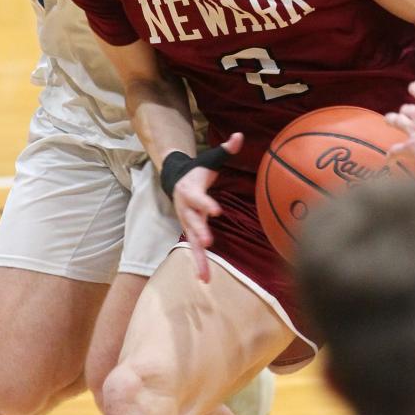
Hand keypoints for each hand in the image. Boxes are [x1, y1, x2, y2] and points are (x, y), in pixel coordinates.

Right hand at [172, 132, 242, 282]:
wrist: (175, 179)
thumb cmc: (198, 169)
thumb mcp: (210, 159)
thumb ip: (225, 150)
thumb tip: (239, 136)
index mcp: (190, 190)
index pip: (198, 198)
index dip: (206, 203)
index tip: (217, 211)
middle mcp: (186, 208)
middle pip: (192, 221)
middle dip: (199, 232)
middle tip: (207, 242)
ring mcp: (186, 222)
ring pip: (191, 241)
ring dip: (198, 258)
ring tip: (204, 276)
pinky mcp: (190, 231)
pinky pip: (194, 249)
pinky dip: (199, 264)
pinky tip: (205, 278)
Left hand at [385, 82, 414, 169]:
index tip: (413, 91)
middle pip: (406, 108)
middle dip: (404, 111)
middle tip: (404, 114)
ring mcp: (413, 130)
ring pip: (395, 121)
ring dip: (391, 120)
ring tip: (388, 121)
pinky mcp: (410, 147)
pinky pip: (395, 151)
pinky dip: (391, 155)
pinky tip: (388, 160)